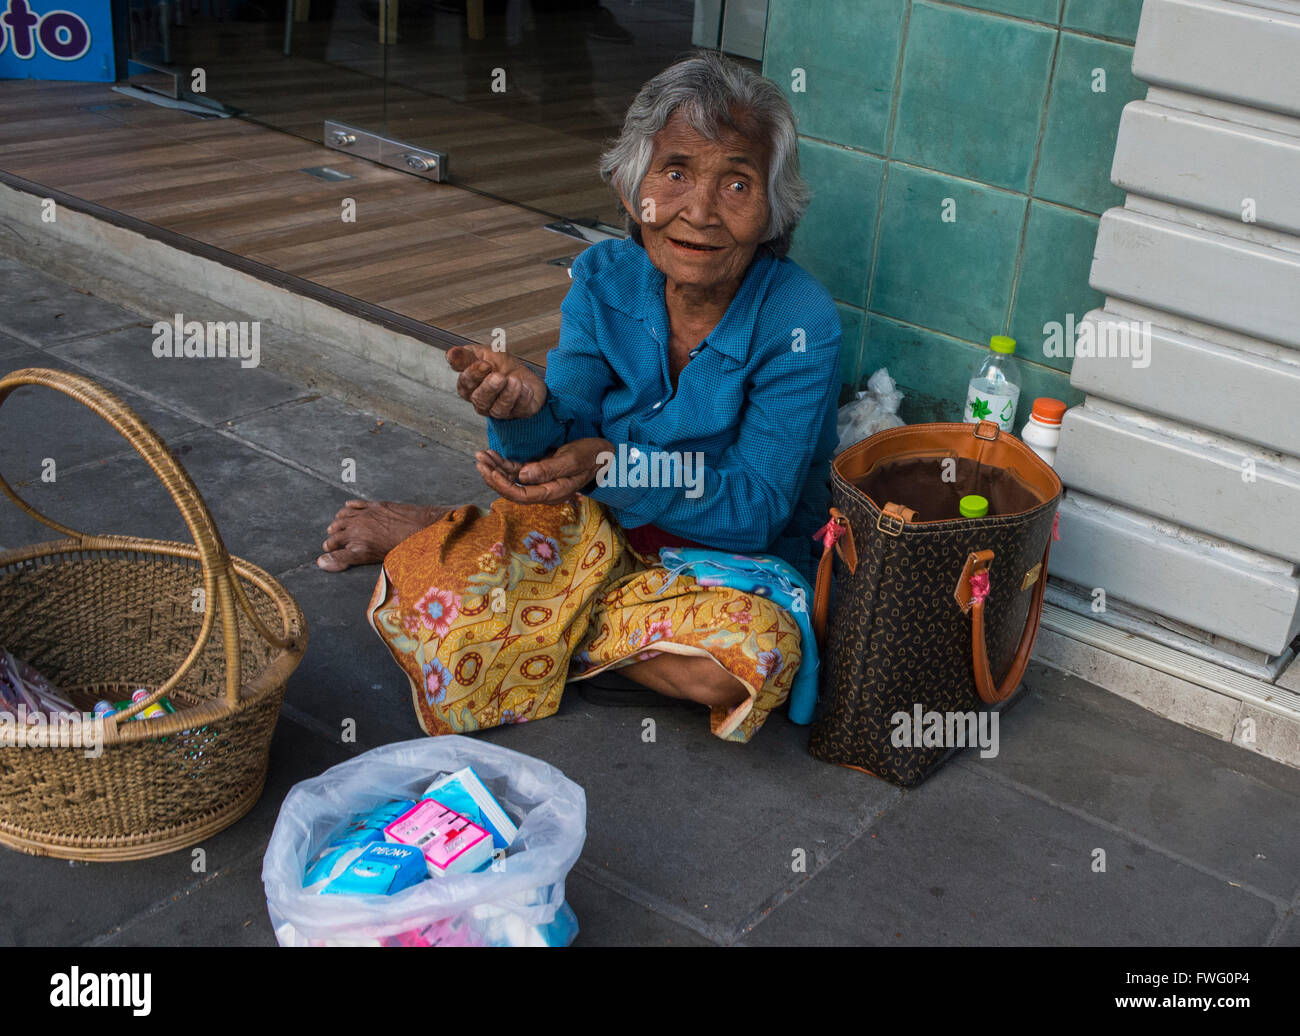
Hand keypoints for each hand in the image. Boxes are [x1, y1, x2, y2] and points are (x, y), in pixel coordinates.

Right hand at [447, 344, 547, 419]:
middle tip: (499, 376)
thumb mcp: (482, 354)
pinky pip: (520, 410)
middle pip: (480, 400)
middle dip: (489, 388)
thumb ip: (466, 356)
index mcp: (470, 387)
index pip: (465, 384)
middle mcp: (483, 402)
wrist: (523, 374)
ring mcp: (501, 410)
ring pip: (499, 409)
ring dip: (508, 395)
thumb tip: (450, 354)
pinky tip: (526, 388)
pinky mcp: (520, 412)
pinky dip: (524, 398)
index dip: (474, 375)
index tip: (484, 364)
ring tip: (514, 381)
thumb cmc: (499, 366)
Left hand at [475, 438, 612, 504]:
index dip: (503, 486)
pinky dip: (503, 464)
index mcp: (553, 493)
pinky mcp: (539, 472)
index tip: (491, 472)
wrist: (604, 454)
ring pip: (511, 480)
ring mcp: (541, 482)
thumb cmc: (591, 455)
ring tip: (481, 456)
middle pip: (512, 490)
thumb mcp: (572, 459)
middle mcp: (544, 491)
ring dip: (495, 469)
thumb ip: (548, 469)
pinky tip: (492, 455)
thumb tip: (522, 475)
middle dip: (493, 476)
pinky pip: (517, 471)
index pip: (522, 495)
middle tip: (479, 461)